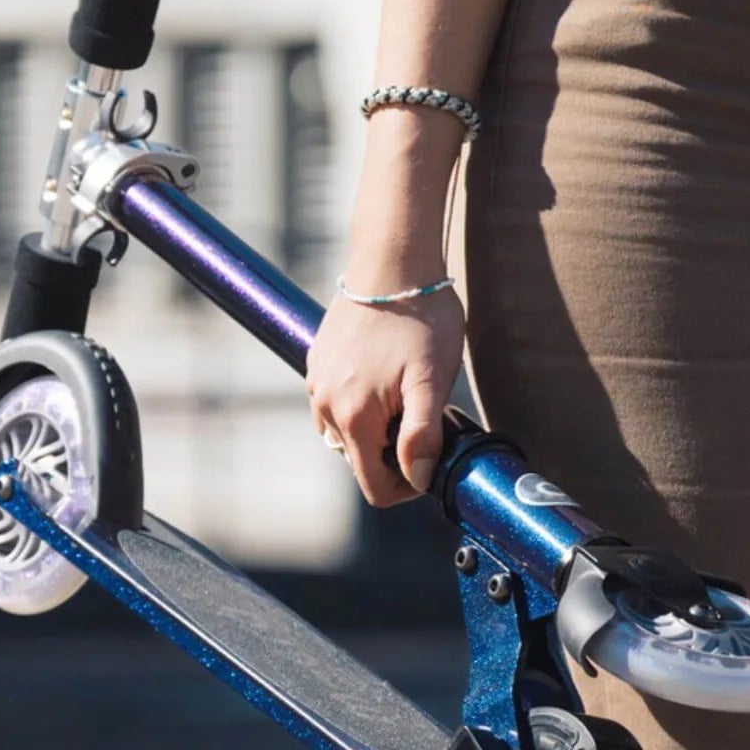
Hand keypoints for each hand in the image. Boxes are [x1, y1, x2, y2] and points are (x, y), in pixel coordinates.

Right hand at [305, 281, 465, 506]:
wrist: (392, 261)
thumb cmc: (420, 320)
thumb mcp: (432, 382)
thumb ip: (422, 436)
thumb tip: (418, 478)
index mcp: (353, 418)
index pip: (374, 488)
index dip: (409, 485)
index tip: (433, 458)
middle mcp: (324, 406)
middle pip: (362, 460)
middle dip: (395, 451)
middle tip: (424, 412)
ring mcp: (316, 383)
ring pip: (349, 432)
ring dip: (378, 426)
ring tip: (407, 390)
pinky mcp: (317, 362)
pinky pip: (337, 402)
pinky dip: (362, 401)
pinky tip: (387, 371)